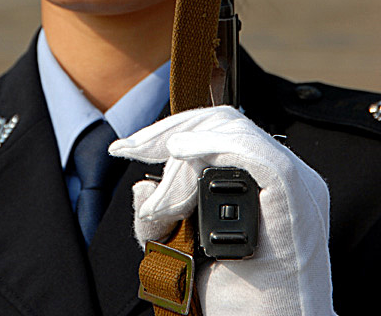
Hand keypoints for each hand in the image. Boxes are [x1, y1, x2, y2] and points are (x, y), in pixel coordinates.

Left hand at [110, 105, 335, 315]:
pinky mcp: (293, 193)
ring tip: (158, 186)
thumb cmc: (236, 300)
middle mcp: (283, 174)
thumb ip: (166, 215)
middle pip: (220, 122)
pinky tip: (178, 152)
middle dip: (167, 133)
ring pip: (230, 130)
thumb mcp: (185, 248)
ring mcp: (294, 181)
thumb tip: (142, 188)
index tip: (127, 146)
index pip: (217, 130)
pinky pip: (252, 151)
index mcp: (263, 181)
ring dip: (182, 147)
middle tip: (130, 148)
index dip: (169, 131)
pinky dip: (212, 144)